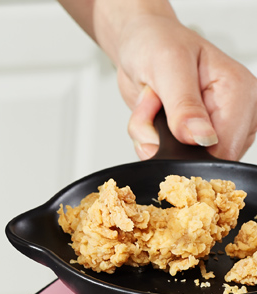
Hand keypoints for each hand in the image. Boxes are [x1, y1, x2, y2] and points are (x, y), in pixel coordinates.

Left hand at [115, 14, 256, 161]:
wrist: (141, 46)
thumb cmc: (157, 45)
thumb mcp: (168, 68)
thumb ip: (184, 106)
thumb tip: (201, 137)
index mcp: (238, 91)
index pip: (224, 149)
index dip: (187, 151)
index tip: (165, 127)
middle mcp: (234, 112)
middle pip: (199, 159)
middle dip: (166, 144)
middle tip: (154, 110)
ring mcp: (215, 126)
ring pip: (180, 162)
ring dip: (154, 142)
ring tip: (153, 109)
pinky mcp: (196, 136)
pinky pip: (168, 158)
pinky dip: (150, 143)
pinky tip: (151, 118)